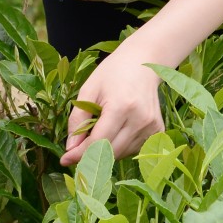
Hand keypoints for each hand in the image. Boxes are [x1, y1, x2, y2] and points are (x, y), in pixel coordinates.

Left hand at [63, 41, 163, 164]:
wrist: (142, 62)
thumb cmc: (112, 73)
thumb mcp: (89, 90)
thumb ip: (78, 120)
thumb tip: (71, 149)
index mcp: (122, 107)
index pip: (98, 142)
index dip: (80, 154)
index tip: (65, 160)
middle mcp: (140, 120)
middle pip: (110, 152)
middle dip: (90, 155)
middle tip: (75, 152)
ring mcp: (151, 127)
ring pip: (121, 153)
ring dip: (105, 151)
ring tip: (99, 132)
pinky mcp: (157, 130)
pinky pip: (132, 150)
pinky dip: (119, 146)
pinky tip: (115, 132)